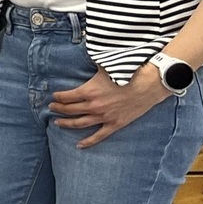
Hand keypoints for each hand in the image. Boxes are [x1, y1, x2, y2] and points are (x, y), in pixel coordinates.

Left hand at [50, 67, 167, 148]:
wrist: (150, 83)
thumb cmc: (129, 72)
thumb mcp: (106, 66)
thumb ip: (93, 68)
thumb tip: (86, 58)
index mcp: (89, 91)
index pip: (67, 96)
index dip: (58, 97)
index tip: (53, 97)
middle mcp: (94, 105)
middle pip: (70, 110)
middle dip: (59, 109)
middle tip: (52, 108)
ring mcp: (104, 116)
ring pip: (79, 123)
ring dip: (66, 123)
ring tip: (57, 122)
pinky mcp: (115, 124)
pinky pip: (99, 136)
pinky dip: (88, 141)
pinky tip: (79, 145)